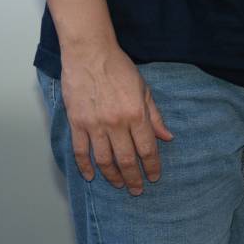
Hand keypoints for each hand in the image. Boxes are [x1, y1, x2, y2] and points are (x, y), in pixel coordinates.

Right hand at [58, 40, 171, 192]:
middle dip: (134, 178)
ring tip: (119, 185)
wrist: (89, 54)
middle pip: (126, 159)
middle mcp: (116, 123)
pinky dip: (84, 166)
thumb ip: (154, 116)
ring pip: (103, 160)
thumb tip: (167, 137)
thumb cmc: (119, 68)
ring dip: (112, 176)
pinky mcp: (76, 123)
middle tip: (138, 190)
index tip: (154, 177)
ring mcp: (94, 124)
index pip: (147, 149)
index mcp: (136, 114)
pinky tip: (91, 176)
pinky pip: (80, 151)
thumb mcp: (144, 89)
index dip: (152, 167)